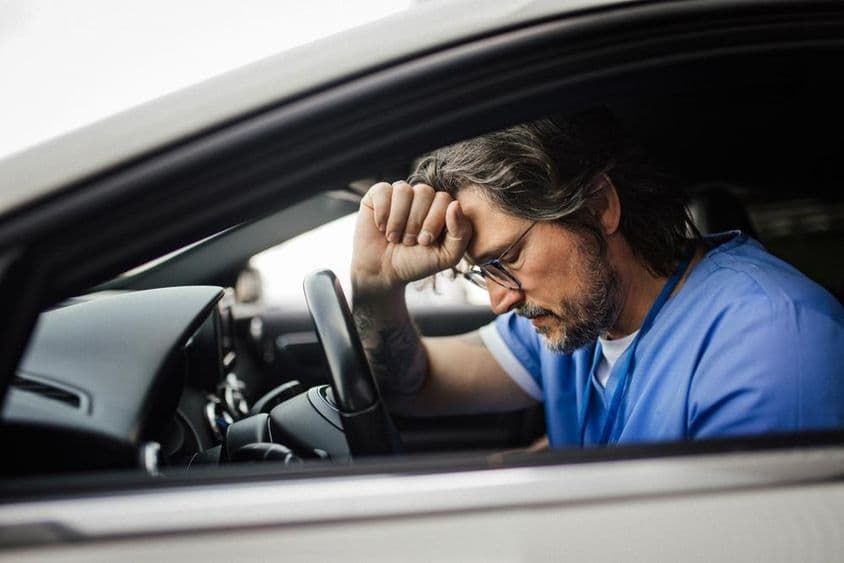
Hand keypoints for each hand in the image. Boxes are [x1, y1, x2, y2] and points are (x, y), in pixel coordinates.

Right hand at [352, 181, 472, 298]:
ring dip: (398, 220)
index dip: (434, 220)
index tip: (424, 242)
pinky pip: (383, 191)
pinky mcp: (379, 194)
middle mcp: (422, 197)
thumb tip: (455, 204)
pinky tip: (381, 227)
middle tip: (409, 241)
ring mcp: (400, 194)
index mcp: (441, 208)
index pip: (444, 199)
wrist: (383, 272)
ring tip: (394, 237)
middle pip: (425, 192)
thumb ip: (461, 233)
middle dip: (416, 222)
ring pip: (404, 190)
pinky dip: (383, 213)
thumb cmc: (416, 262)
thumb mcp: (447, 256)